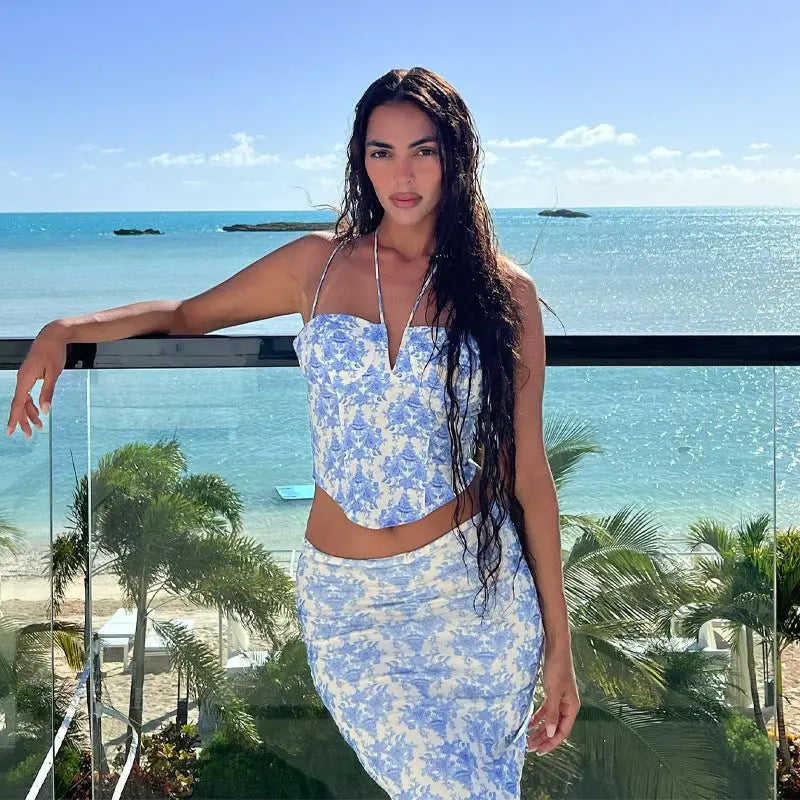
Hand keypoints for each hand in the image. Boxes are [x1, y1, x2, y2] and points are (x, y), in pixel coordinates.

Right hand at [6, 324, 66, 438]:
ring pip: (23, 399)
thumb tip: (45, 410)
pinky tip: (37, 411)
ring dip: (29, 413)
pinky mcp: (29, 375)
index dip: (14, 418)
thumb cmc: (54, 352)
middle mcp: (21, 378)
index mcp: (25, 378)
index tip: (10, 431)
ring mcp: (24, 377)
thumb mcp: (54, 374)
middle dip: (23, 420)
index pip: (18, 403)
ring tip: (38, 426)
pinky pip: (27, 393)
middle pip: (19, 404)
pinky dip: (31, 403)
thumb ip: (48, 392)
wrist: (52, 336)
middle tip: (28, 435)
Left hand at [526, 645, 580, 755]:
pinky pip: (545, 711)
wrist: (556, 648)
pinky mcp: (553, 693)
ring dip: (539, 730)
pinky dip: (538, 718)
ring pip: (550, 720)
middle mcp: (567, 706)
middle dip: (543, 739)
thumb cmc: (557, 668)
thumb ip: (552, 713)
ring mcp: (560, 700)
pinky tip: (529, 724)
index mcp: (572, 707)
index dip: (551, 743)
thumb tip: (550, 733)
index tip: (539, 751)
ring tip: (528, 740)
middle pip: (556, 728)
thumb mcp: (553, 691)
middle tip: (530, 748)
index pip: (562, 731)